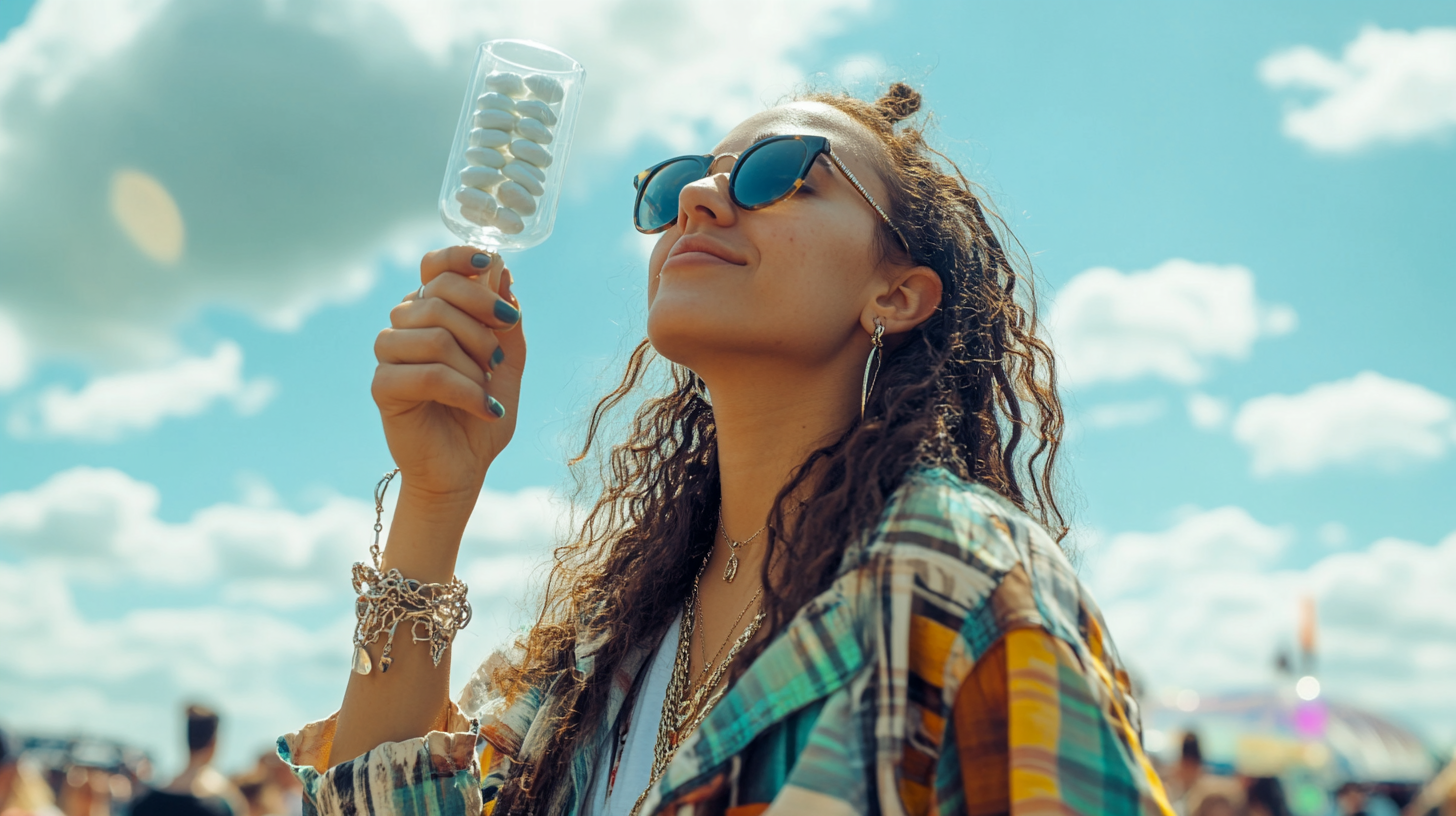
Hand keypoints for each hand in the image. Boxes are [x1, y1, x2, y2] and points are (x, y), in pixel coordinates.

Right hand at [372, 246, 524, 509]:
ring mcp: (389, 354)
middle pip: (438, 295)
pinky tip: (484, 408)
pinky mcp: (384, 386)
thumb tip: (501, 270)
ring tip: (487, 390)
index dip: (458, 257)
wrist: (464, 469)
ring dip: (475, 364)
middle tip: (499, 357)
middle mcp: (404, 326)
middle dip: (483, 321)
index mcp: (430, 312)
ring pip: (435, 335)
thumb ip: (505, 319)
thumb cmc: (482, 412)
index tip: (488, 262)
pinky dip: (466, 391)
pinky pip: (429, 373)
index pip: (433, 266)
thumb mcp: (508, 361)